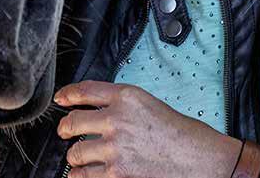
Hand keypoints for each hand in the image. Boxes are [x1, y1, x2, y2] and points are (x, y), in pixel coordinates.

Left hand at [54, 81, 242, 177]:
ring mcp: (115, 147)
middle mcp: (116, 118)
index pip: (85, 90)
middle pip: (73, 122)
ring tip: (77, 157)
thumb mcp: (147, 104)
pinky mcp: (118, 173)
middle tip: (65, 132)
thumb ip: (121, 105)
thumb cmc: (180, 133)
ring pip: (77, 152)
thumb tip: (96, 111)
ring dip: (74, 157)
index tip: (60, 98)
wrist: (199, 158)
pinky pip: (87, 175)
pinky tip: (83, 173)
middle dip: (65, 129)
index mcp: (125, 96)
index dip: (68, 94)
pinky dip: (82, 175)